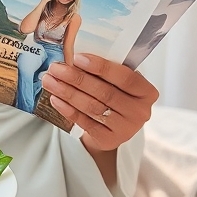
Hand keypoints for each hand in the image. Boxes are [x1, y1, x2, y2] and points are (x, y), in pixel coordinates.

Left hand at [42, 53, 157, 151]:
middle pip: (105, 92)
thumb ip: (104, 71)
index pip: (126, 77)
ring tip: (49, 81)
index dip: (101, 67)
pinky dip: (68, 110)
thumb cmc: (114, 95)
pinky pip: (85, 122)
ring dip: (67, 92)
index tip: (77, 58)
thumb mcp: (117, 82)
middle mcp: (140, 111)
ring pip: (93, 107)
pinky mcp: (109, 140)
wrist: (112, 127)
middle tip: (55, 68)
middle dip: (76, 78)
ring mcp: (126, 128)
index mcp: (146, 92)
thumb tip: (74, 57)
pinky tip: (55, 99)